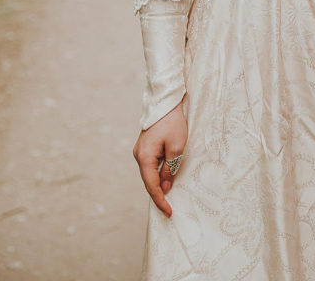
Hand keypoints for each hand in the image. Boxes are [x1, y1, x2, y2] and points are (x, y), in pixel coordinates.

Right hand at [133, 101, 187, 216]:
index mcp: (144, 157)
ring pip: (149, 173)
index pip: (151, 185)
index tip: (169, 212)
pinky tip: (165, 178)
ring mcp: (140, 150)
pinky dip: (158, 173)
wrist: (165, 102)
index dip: (160, 200)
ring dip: (159, 183)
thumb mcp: (176, 148)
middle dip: (159, 194)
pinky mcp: (145, 146)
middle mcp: (139, 155)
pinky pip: (151, 165)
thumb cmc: (172, 123)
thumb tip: (164, 187)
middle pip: (148, 181)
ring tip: (169, 197)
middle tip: (169, 210)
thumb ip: (170, 169)